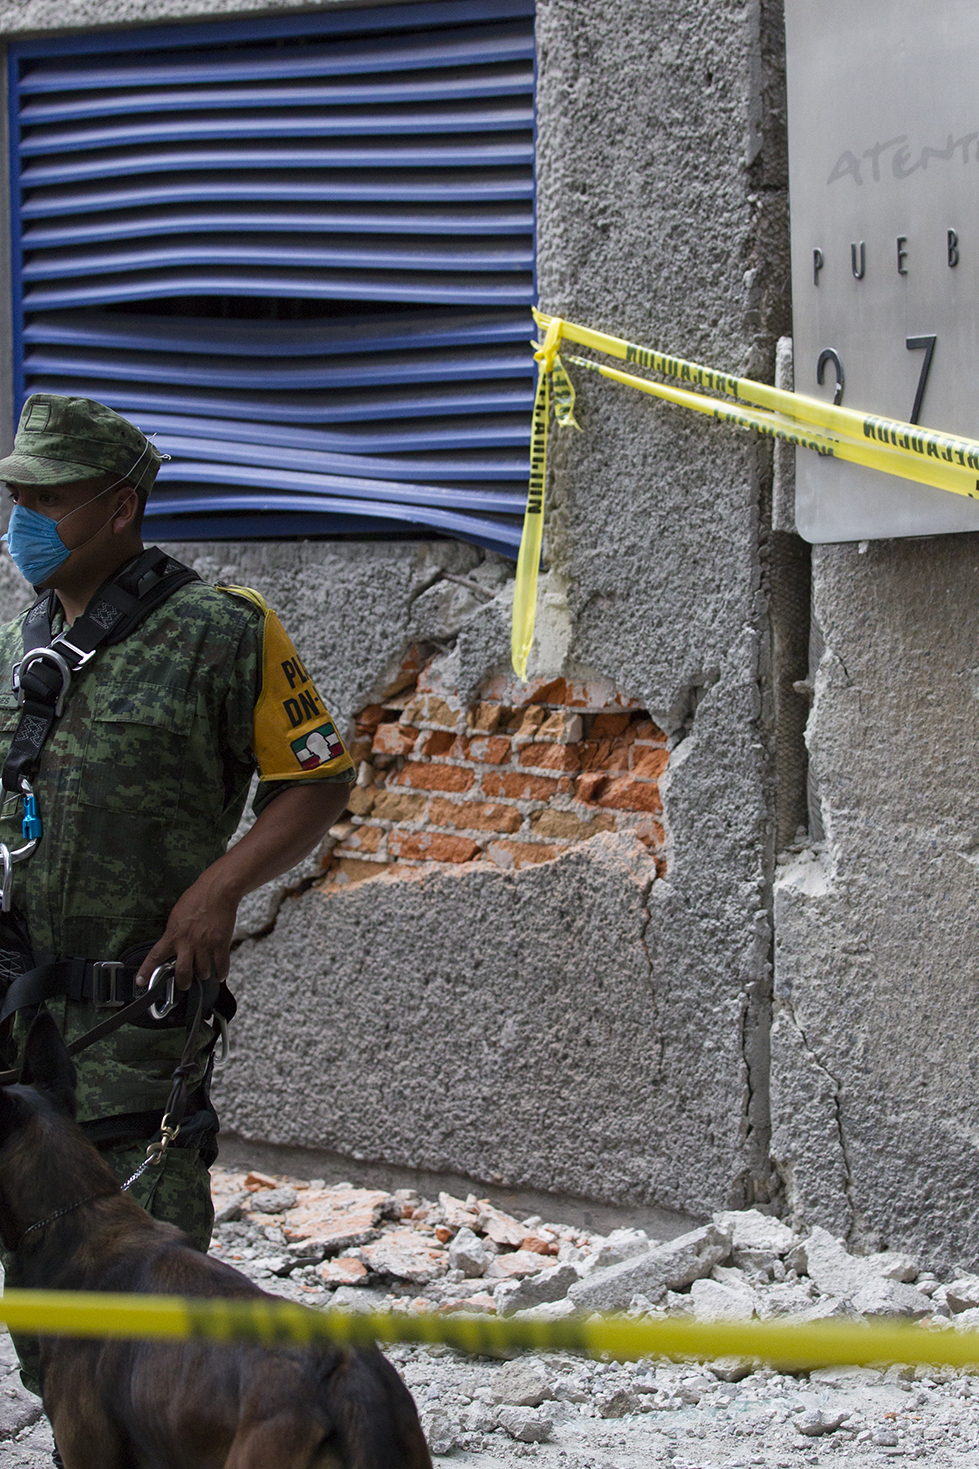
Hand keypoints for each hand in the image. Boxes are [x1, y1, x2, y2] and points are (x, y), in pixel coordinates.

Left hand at [135, 871, 239, 990]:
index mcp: (173, 935)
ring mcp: (205, 944)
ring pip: (202, 971)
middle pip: (183, 973)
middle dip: (183, 983)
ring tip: (203, 973)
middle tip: (184, 984)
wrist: (217, 890)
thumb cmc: (197, 897)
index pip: (155, 957)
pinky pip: (221, 965)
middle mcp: (187, 943)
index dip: (146, 971)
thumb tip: (172, 943)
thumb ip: (173, 932)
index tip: (141, 981)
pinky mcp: (220, 943)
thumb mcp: (176, 915)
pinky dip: (220, 973)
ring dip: (202, 975)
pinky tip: (219, 975)